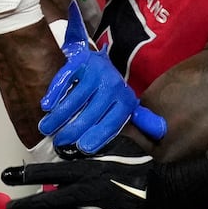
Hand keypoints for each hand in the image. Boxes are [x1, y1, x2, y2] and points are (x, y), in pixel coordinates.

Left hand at [1, 143, 207, 208]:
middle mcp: (87, 193)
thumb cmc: (137, 166)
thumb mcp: (114, 145)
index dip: (24, 176)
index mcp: (88, 170)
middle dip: (24, 206)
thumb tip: (64, 144)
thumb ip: (88, 145)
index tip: (6, 176)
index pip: (48, 172)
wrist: (163, 194)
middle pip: (46, 202)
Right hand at [40, 6, 166, 152]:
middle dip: (73, 130)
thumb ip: (141, 120)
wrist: (98, 60)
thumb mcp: (127, 104)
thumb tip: (160, 133)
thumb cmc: (109, 91)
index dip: (98, 136)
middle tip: (59, 141)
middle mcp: (112, 85)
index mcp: (125, 100)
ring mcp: (95, 73)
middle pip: (91, 113)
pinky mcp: (80, 63)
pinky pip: (65, 79)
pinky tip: (46, 105)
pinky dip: (55, 93)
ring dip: (59, 115)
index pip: (112, 123)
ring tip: (47, 127)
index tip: (83, 148)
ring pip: (75, 98)